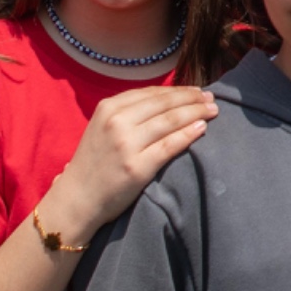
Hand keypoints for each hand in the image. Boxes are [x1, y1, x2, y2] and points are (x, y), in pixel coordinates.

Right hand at [49, 86, 216, 239]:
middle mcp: (117, 122)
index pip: (152, 93)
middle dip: (192, 99)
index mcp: (108, 108)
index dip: (178, 90)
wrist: (77, 200)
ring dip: (196, 113)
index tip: (197, 91)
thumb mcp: (103, 127)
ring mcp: (126, 144)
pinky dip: (189, 134)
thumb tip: (169, 99)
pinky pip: (170, 145)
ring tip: (212, 111)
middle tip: (211, 99)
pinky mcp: (137, 167)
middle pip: (165, 104)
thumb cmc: (95, 163)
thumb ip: (129, 112)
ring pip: (171, 120)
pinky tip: (202, 128)